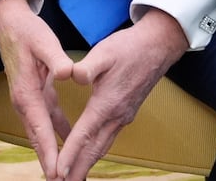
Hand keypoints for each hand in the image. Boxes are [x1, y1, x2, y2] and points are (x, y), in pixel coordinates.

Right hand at [0, 0, 73, 179]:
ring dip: (51, 153)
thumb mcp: (44, 41)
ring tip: (64, 174)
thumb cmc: (27, 31)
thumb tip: (68, 74)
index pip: (40, 128)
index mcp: (26, 92)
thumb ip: (56, 58)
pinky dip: (56, 135)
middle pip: (38, 138)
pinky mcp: (35, 95)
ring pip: (41, 133)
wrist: (9, 22)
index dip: (49, 151)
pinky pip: (47, 121)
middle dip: (49, 162)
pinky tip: (69, 143)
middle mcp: (24, 101)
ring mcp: (28, 100)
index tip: (56, 172)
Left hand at [53, 9, 187, 180]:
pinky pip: (107, 139)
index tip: (58, 170)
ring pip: (102, 147)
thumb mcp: (104, 52)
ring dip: (87, 164)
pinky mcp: (125, 114)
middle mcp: (116, 116)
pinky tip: (88, 154)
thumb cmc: (128, 48)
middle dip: (78, 169)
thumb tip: (72, 75)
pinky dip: (95, 151)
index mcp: (107, 103)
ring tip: (72, 177)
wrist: (157, 48)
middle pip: (94, 149)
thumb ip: (87, 66)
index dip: (70, 154)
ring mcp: (123, 117)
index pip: (85, 134)